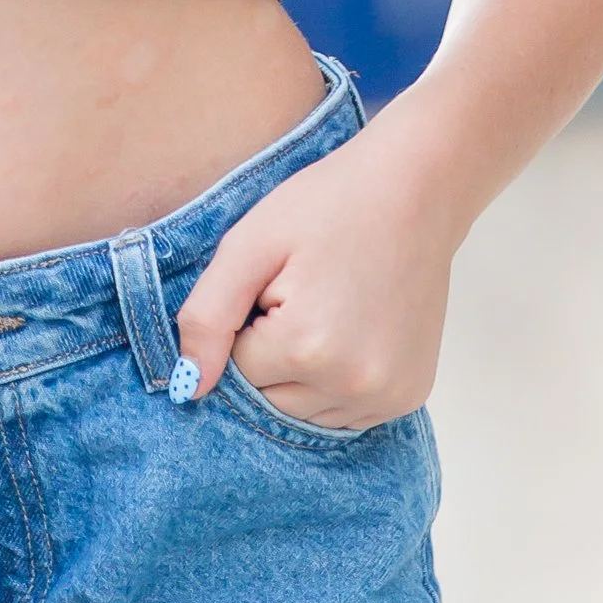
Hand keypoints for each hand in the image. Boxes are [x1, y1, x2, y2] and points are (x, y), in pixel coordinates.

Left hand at [172, 127, 454, 429]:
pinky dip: (335, 383)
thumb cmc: (328, 204)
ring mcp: (387, 397)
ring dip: (301, 374)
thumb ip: (208, 316)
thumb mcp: (250, 243)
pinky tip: (349, 330)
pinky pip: (345, 413)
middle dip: (270, 353)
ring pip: (306, 412)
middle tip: (300, 292)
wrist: (415, 189)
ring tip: (327, 308)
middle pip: (270, 400)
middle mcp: (352, 385)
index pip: (236, 370)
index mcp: (307, 347)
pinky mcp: (409, 395)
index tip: (275, 283)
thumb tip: (187, 387)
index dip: (246, 322)